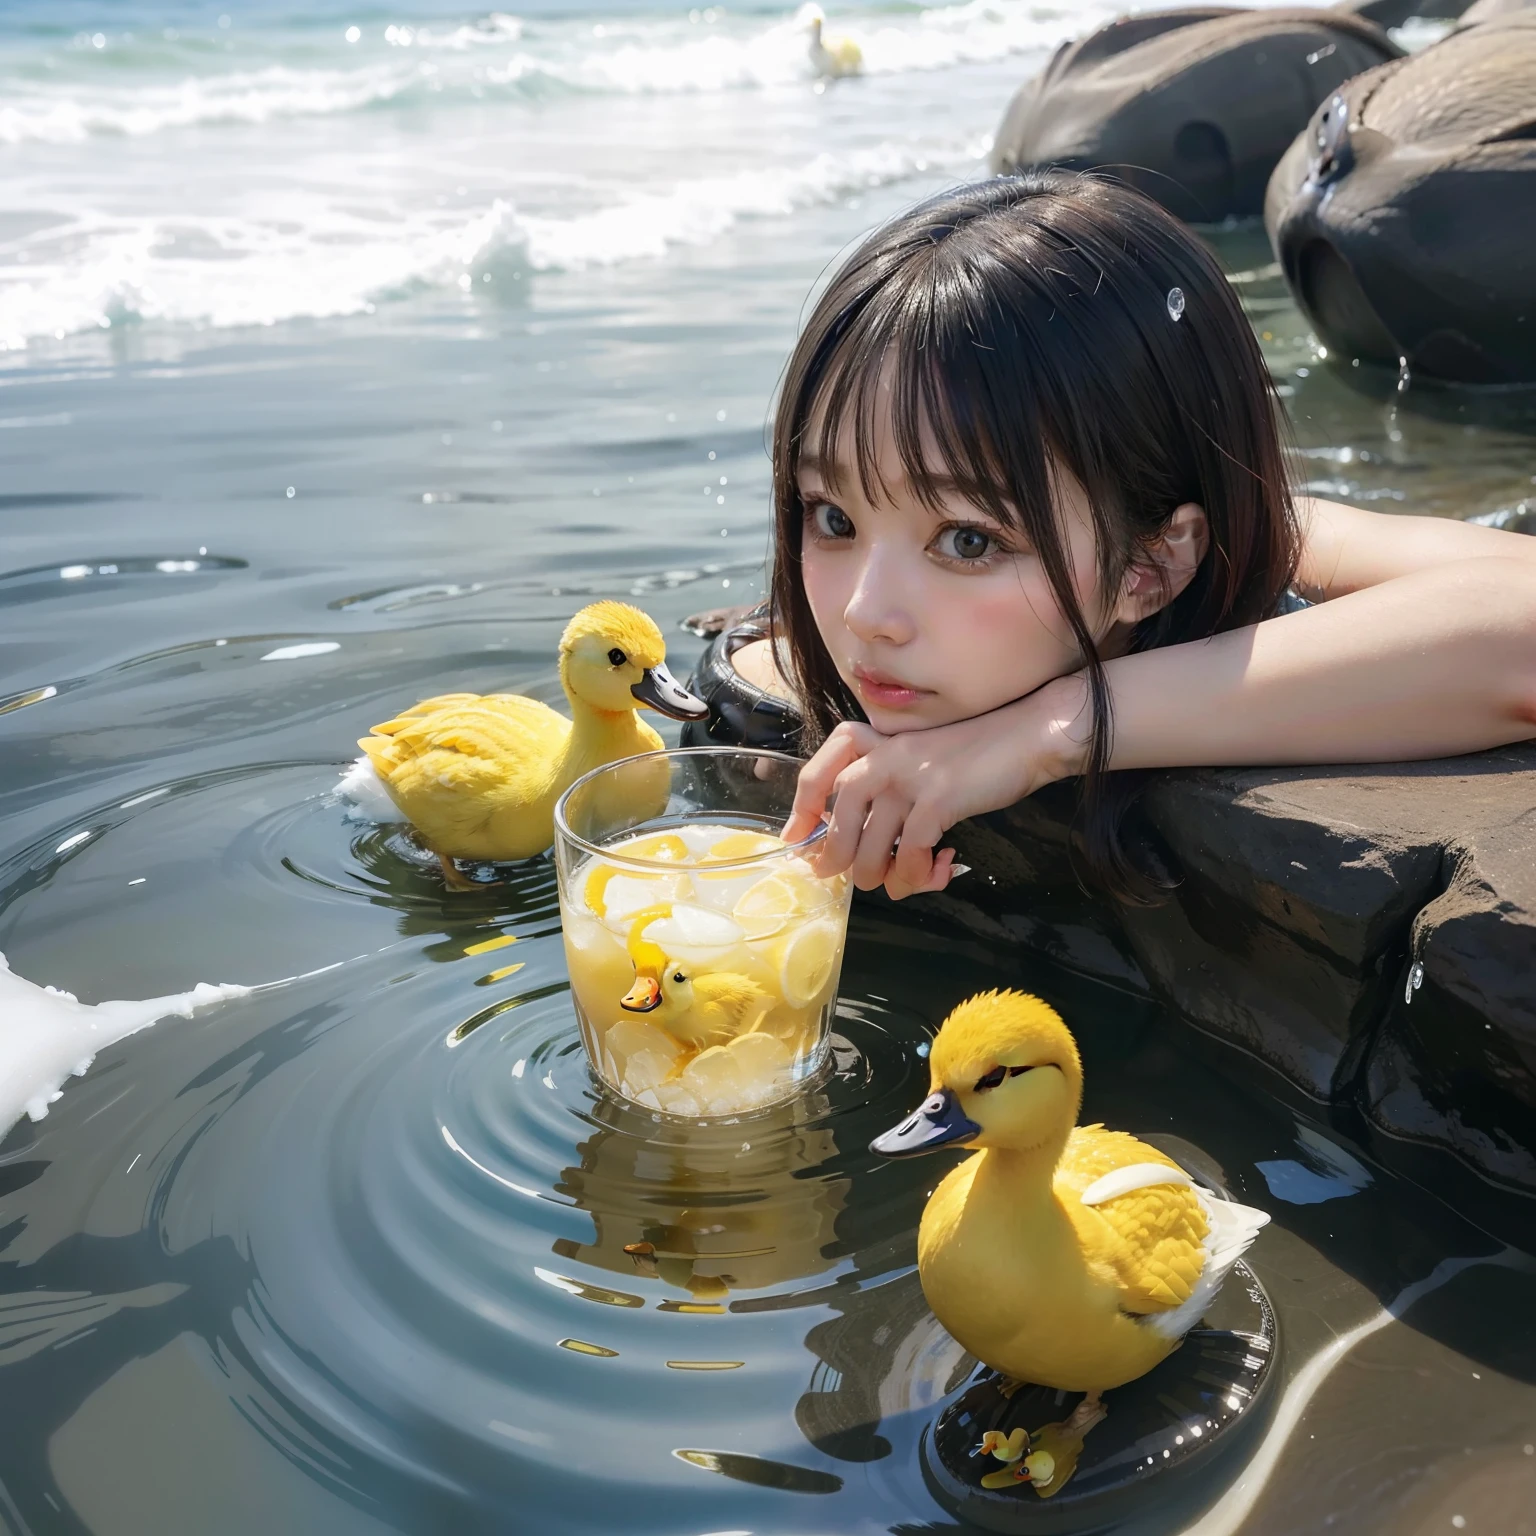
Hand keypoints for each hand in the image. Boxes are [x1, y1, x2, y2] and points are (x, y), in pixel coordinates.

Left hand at [781, 678, 1089, 900]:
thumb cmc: (972, 753)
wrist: (1024, 737)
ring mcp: (908, 779)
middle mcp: (883, 759)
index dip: (801, 814)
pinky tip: (938, 869)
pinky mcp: (936, 801)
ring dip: (884, 877)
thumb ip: (885, 786)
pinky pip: (911, 855)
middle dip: (838, 862)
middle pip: (839, 824)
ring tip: (903, 881)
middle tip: (852, 879)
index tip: (796, 843)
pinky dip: (919, 875)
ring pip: (872, 851)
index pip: (818, 776)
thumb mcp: (916, 759)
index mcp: (873, 746)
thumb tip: (858, 841)